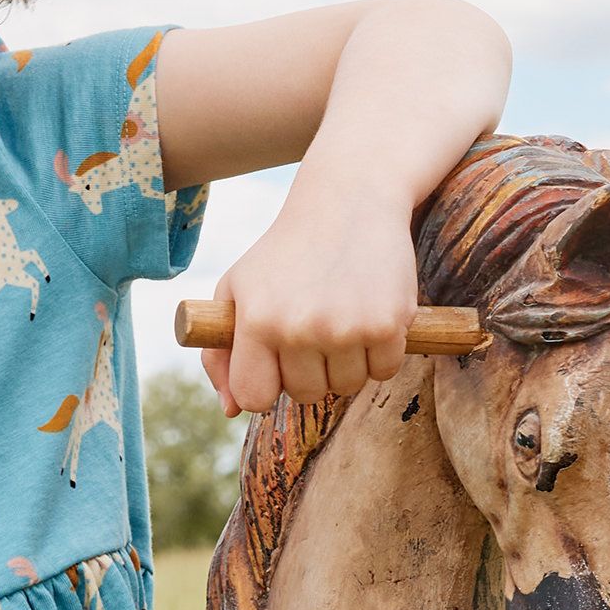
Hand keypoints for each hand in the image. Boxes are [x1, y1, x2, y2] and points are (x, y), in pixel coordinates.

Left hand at [202, 171, 417, 414]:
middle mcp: (300, 328)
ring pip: (347, 386)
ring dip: (346, 363)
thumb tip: (230, 410)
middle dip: (309, 370)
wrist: (350, 199)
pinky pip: (384, 371)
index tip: (275, 362)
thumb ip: (220, 353)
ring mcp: (347, 327)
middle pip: (306, 395)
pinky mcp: (389, 322)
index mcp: (258, 321)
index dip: (266, 385)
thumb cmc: (285, 253)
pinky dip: (380, 353)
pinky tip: (368, 315)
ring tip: (341, 317)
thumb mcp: (236, 290)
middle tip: (313, 326)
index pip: (255, 397)